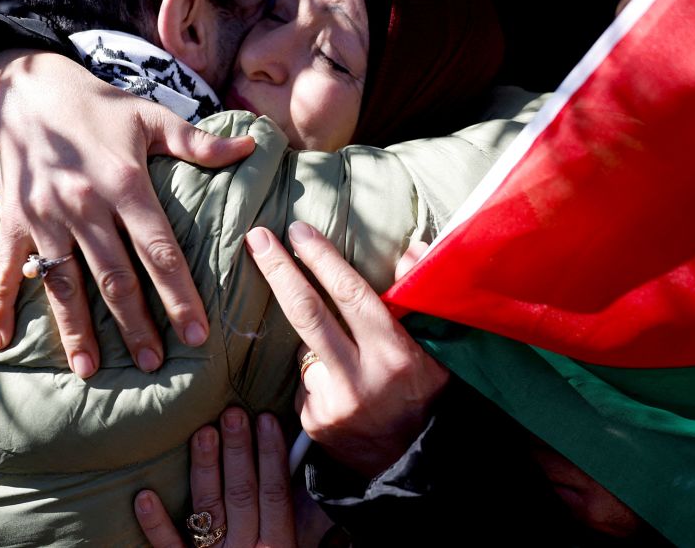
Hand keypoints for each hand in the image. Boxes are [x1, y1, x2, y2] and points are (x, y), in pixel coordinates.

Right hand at [0, 50, 254, 376]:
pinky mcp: (11, 220)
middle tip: (153, 364)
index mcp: (123, 183)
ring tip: (91, 372)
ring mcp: (43, 216)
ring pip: (63, 284)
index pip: (158, 249)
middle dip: (135, 325)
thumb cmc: (98, 106)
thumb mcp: (150, 116)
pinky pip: (5, 269)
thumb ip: (198, 143)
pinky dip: (0, 306)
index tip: (196, 333)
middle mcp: (83, 205)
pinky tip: (3, 342)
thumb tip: (249, 147)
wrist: (27, 86)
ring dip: (76, 330)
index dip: (178, 294)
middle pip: (113, 277)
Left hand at [134, 408, 295, 547]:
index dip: (272, 455)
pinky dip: (156, 523)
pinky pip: (169, 547)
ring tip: (201, 434)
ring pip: (208, 509)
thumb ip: (302, 515)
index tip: (266, 419)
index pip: (275, 493)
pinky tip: (144, 496)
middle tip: (231, 414)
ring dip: (204, 469)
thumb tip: (308, 469)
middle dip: (237, 452)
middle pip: (241, 494)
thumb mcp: (299, 546)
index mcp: (278, 546)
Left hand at [245, 222, 449, 477]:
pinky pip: (304, 382)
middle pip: (307, 313)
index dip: (322, 259)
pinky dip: (317, 377)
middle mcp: (361, 378)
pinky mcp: (313, 423)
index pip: (350, 295)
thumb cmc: (426, 396)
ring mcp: (332, 403)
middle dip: (278, 270)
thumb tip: (410, 249)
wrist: (413, 463)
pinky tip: (341, 392)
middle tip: (257, 237)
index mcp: (395, 353)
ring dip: (317, 345)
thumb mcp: (437, 348)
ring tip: (350, 367)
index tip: (298, 231)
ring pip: (305, 350)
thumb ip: (419, 298)